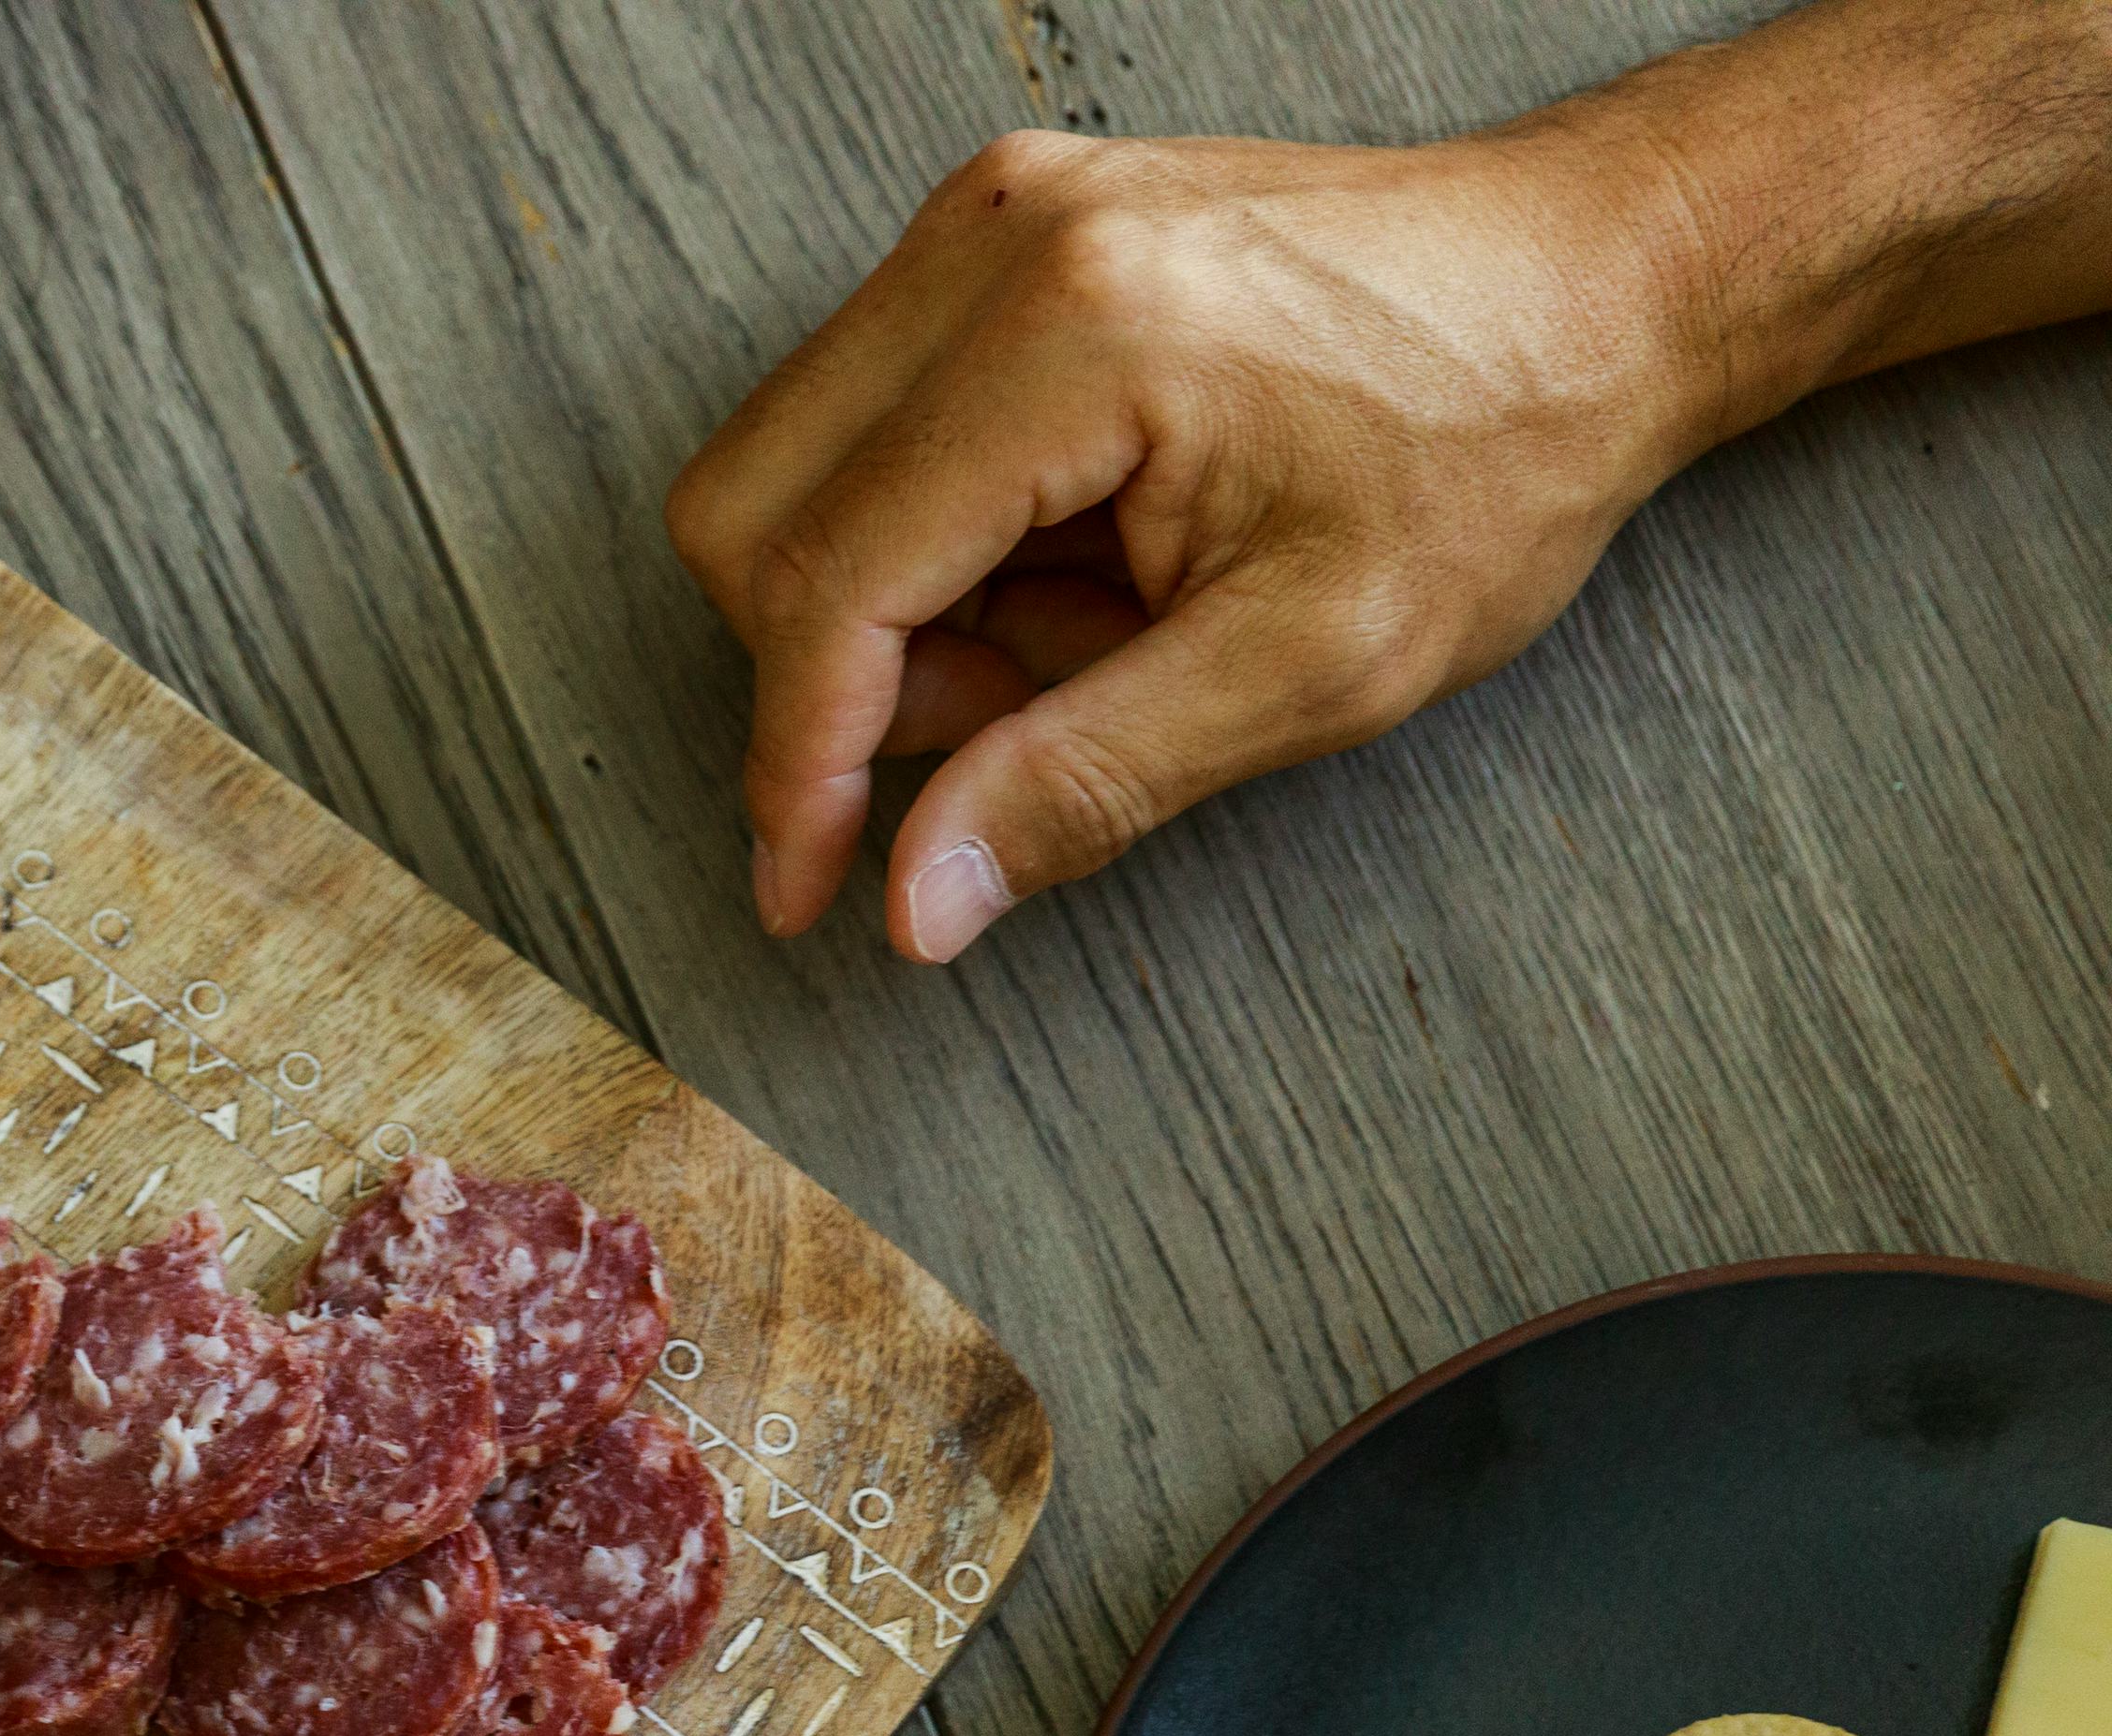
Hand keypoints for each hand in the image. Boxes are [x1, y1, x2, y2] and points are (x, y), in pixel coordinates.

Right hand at [665, 124, 1711, 960]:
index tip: (805, 886)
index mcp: (1075, 332)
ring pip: (793, 472)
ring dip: (895, 606)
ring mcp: (991, 219)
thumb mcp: (1313, 663)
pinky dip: (934, 534)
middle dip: (842, 673)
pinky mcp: (1002, 232)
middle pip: (752, 513)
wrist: (1600, 283)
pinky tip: (1077, 556)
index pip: (828, 583)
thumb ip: (1089, 782)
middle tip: (1012, 726)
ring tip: (1086, 626)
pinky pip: (866, 420)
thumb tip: (917, 900)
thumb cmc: (1494, 447)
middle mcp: (1000, 241)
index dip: (797, 766)